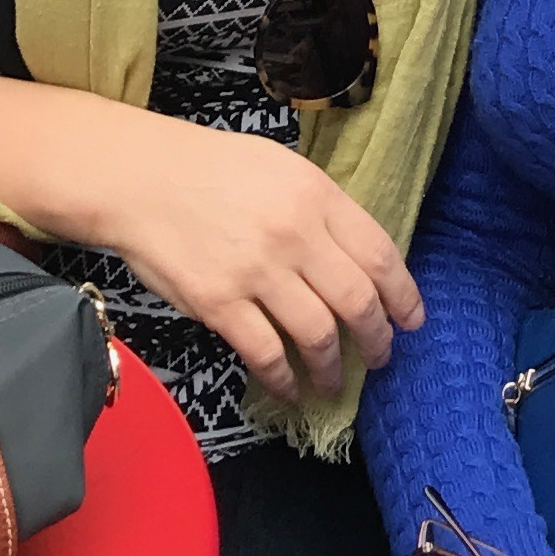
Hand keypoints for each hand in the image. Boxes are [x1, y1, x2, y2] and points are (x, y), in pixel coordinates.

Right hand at [0, 84, 419, 401]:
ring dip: (334, 367)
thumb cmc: (213, 169)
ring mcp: (257, 271)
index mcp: (316, 195)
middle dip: (378, 338)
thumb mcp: (282, 168)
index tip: (412, 319)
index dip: (403, 294)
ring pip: (318, 334)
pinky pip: (266, 353)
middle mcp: (295, 233)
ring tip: (335, 381)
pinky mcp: (219, 304)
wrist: (142, 178)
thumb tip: (359, 255)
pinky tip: (290, 387)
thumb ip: (323, 208)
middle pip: (357, 300)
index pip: (380, 253)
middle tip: (382, 356)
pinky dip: (285, 378)